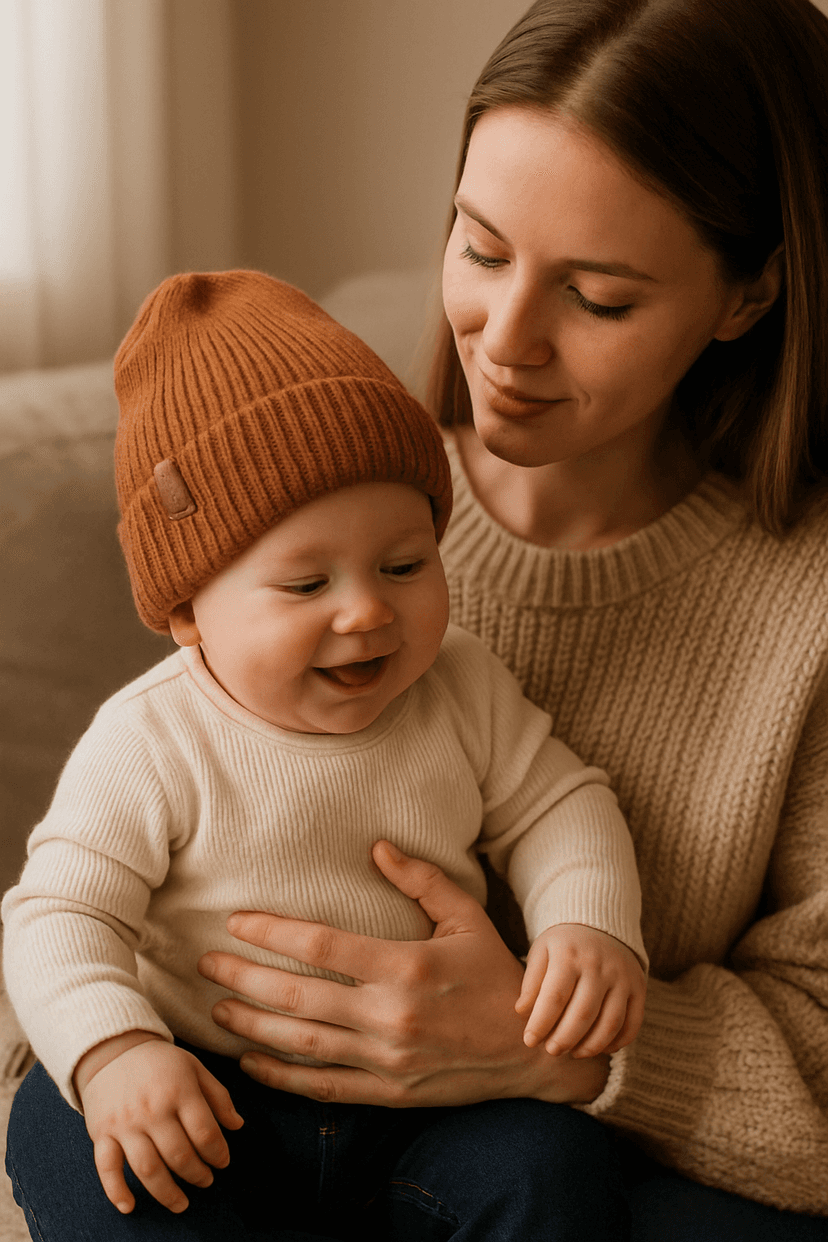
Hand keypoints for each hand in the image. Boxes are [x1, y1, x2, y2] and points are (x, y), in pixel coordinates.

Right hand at [77, 1034, 243, 1214]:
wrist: (113, 1049)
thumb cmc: (161, 1062)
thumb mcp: (195, 1067)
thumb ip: (218, 1096)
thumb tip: (238, 1126)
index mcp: (179, 1090)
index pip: (205, 1132)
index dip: (218, 1153)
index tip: (223, 1162)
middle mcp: (152, 1109)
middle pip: (179, 1155)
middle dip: (197, 1174)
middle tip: (206, 1180)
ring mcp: (125, 1123)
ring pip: (147, 1168)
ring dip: (167, 1193)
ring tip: (182, 1203)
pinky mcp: (102, 1133)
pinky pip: (107, 1168)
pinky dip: (116, 1191)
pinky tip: (130, 1207)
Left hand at [198, 841, 609, 1106]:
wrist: (533, 1050)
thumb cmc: (496, 974)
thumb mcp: (467, 916)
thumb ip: (421, 879)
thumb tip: (377, 846)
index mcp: (406, 967)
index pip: (321, 946)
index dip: (272, 932)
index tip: (237, 921)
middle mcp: (390, 1016)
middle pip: (298, 996)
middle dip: (245, 978)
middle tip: (206, 964)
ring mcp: (387, 1059)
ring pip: (302, 1043)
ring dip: (253, 1025)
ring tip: (217, 1008)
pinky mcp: (388, 1092)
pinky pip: (323, 1086)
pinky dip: (281, 1076)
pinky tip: (251, 1061)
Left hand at [516, 924, 645, 1056]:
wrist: (600, 923)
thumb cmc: (564, 945)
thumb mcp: (541, 952)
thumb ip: (531, 982)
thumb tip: (522, 1013)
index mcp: (569, 955)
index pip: (554, 997)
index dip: (541, 1023)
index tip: (529, 1040)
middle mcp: (599, 966)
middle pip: (583, 1013)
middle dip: (565, 1039)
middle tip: (551, 1051)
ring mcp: (622, 977)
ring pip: (610, 1022)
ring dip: (591, 1046)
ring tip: (573, 1053)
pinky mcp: (639, 988)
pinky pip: (632, 1023)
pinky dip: (618, 1042)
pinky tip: (600, 1049)